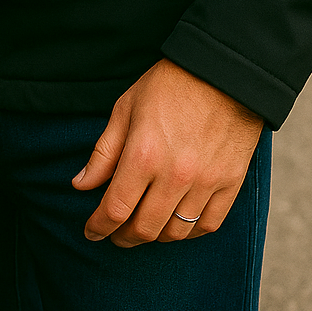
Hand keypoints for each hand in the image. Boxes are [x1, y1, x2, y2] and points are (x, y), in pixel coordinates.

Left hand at [72, 58, 262, 246]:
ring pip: (175, 233)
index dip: (99, 227)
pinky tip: (176, 224)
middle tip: (115, 233)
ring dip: (154, 236)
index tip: (91, 232)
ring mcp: (205, 183)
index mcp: (143, 154)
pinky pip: (207, 226)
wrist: (223, 72)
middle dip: (123, 237)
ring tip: (143, 226)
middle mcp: (174, 175)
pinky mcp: (230, 184)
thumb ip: (104, 152)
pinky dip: (188, 232)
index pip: (115, 209)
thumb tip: (81, 185)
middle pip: (144, 229)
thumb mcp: (126, 109)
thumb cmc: (169, 86)